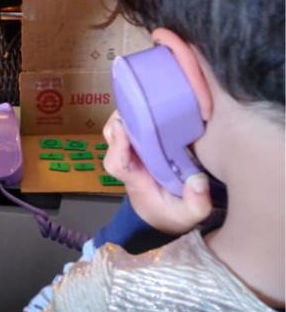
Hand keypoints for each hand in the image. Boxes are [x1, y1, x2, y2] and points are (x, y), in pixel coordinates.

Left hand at [102, 111, 211, 233]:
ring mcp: (135, 148)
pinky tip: (158, 99)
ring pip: (121, 124)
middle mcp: (130, 159)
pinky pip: (135, 121)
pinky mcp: (144, 140)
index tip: (122, 128)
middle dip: (121, 119)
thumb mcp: (188, 214)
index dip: (117, 145)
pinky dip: (141, 109)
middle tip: (142, 102)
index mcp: (135, 177)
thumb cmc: (172, 212)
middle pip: (112, 135)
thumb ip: (196, 203)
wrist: (165, 213)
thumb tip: (198, 181)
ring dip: (131, 110)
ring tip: (151, 97)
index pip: (116, 162)